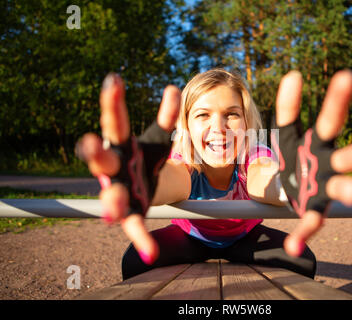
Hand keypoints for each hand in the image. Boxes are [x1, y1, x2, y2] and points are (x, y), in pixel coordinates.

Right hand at [76, 74, 180, 264]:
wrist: (142, 186)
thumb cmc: (145, 158)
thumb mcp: (158, 140)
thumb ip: (166, 119)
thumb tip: (174, 88)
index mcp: (121, 145)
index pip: (116, 123)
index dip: (114, 104)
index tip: (114, 80)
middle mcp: (114, 168)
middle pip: (102, 159)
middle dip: (95, 153)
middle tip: (90, 144)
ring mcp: (119, 191)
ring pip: (113, 196)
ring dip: (113, 201)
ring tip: (115, 206)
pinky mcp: (130, 213)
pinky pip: (134, 226)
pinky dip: (141, 238)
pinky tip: (150, 253)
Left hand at [274, 70, 351, 256]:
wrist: (290, 184)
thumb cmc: (295, 154)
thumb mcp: (287, 133)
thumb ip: (290, 108)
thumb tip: (293, 76)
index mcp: (321, 143)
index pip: (330, 120)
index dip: (338, 100)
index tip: (345, 76)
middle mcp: (329, 165)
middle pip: (346, 158)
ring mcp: (323, 188)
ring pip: (338, 190)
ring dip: (347, 192)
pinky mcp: (313, 208)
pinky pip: (310, 222)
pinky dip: (303, 234)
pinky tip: (293, 248)